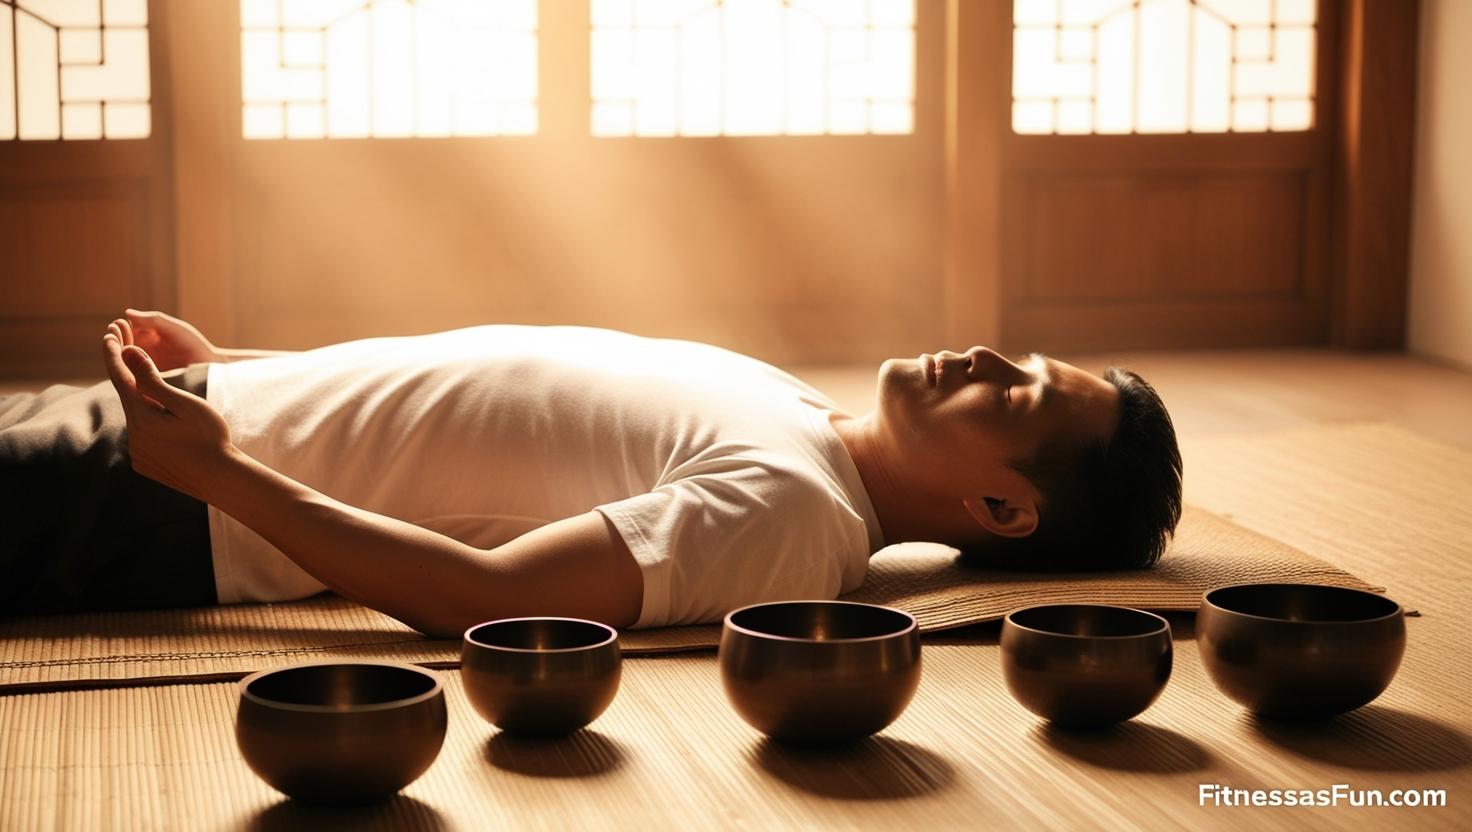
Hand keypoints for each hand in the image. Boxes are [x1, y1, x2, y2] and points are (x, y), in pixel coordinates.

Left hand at [103, 318, 233, 498]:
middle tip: (130, 351)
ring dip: (146, 404)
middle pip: (129, 398)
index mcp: (141, 418)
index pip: (121, 378)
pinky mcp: (145, 465)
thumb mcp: (184, 402)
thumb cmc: (209, 438)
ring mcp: (138, 453)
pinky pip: (143, 438)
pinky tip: (169, 427)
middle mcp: (133, 436)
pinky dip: (151, 426)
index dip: (114, 355)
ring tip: (164, 397)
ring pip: (138, 419)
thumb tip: (127, 353)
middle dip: (130, 376)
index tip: (109, 335)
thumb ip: (152, 379)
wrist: (221, 480)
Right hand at [123, 308, 219, 370]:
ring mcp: (142, 365)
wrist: (209, 365)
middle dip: (117, 340)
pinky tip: (127, 366)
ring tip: (120, 350)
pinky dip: (127, 371)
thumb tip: (127, 313)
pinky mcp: (146, 380)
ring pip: (123, 360)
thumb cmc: (193, 344)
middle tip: (114, 337)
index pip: (125, 330)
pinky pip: (132, 375)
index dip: (120, 327)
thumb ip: (153, 320)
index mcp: (145, 336)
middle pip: (120, 345)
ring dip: (119, 356)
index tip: (117, 324)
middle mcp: (140, 350)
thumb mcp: (172, 329)